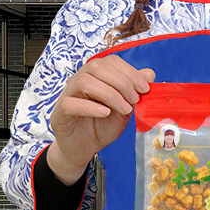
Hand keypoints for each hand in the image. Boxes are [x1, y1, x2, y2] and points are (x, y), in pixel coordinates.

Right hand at [47, 56, 154, 183]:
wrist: (85, 148)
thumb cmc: (103, 125)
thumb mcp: (124, 108)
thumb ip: (134, 90)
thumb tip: (149, 73)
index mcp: (96, 75)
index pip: (110, 61)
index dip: (129, 72)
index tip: (144, 88)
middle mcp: (80, 80)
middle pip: (97, 66)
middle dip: (121, 82)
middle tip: (135, 99)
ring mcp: (68, 94)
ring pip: (84, 81)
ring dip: (109, 94)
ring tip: (124, 109)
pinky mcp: (60, 112)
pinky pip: (71, 103)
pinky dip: (91, 107)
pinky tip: (105, 113)